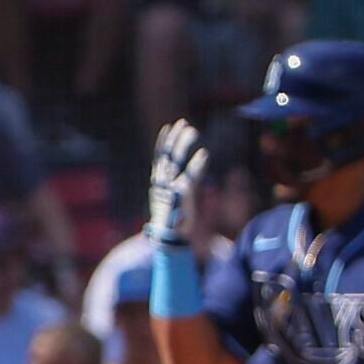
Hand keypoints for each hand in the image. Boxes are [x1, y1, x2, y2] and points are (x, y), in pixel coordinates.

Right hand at [147, 119, 207, 245]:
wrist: (169, 240)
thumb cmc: (173, 221)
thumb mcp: (173, 201)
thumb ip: (178, 188)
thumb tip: (185, 181)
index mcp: (158, 183)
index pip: (159, 157)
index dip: (163, 142)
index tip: (169, 127)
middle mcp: (161, 184)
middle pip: (167, 155)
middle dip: (175, 139)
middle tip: (184, 123)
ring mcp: (169, 189)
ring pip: (175, 161)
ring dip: (183, 145)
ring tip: (193, 131)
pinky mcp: (180, 197)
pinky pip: (189, 177)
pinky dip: (197, 165)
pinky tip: (205, 154)